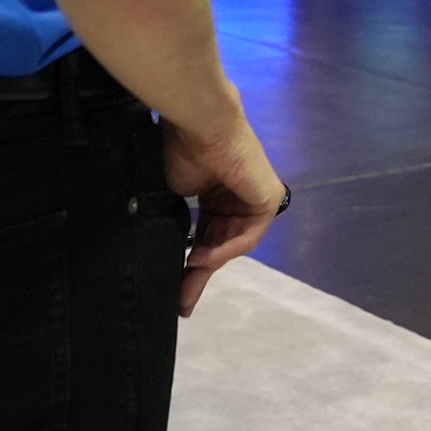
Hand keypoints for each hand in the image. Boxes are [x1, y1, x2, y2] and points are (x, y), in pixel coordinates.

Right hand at [160, 116, 285, 316]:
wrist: (201, 127)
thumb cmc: (182, 150)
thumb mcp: (177, 195)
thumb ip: (179, 221)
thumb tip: (163, 246)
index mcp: (215, 190)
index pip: (206, 233)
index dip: (191, 261)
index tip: (174, 287)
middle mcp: (236, 195)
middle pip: (219, 244)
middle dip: (199, 274)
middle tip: (182, 302)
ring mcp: (254, 197)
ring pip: (232, 244)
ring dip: (209, 268)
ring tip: (187, 288)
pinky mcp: (268, 199)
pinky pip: (247, 236)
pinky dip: (225, 250)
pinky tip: (203, 259)